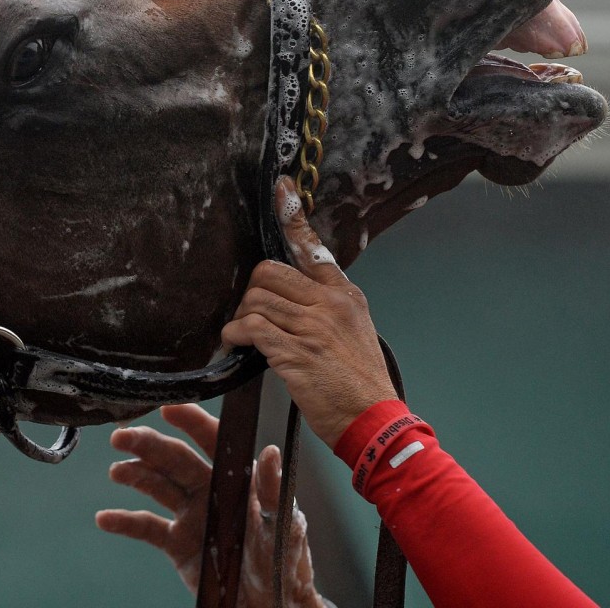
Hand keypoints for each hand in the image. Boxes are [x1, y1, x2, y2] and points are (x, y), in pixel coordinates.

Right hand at [95, 404, 325, 607]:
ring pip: (157, 485)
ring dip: (134, 474)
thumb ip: (274, 492)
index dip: (191, 422)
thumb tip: (270, 451)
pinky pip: (147, 527)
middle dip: (148, 445)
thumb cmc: (285, 563)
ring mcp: (191, 515)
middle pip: (174, 459)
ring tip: (117, 472)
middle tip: (123, 436)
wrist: (271, 606)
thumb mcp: (285, 527)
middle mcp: (210, 491)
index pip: (213, 441)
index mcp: (237, 479)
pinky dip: (124, 522)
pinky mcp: (177, 543)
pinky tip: (105, 518)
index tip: (169, 408)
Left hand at [221, 177, 397, 448]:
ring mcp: (313, 326)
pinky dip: (235, 334)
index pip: (313, 246)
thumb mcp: (354, 331)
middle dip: (252, 292)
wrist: (374, 421)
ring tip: (245, 336)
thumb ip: (326, 307)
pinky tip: (235, 343)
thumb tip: (291, 295)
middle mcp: (330, 303)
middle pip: (269, 271)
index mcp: (344, 294)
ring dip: (241, 317)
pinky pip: (251, 327)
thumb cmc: (359, 382)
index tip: (282, 188)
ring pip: (257, 299)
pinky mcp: (296, 351)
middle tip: (252, 314)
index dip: (293, 214)